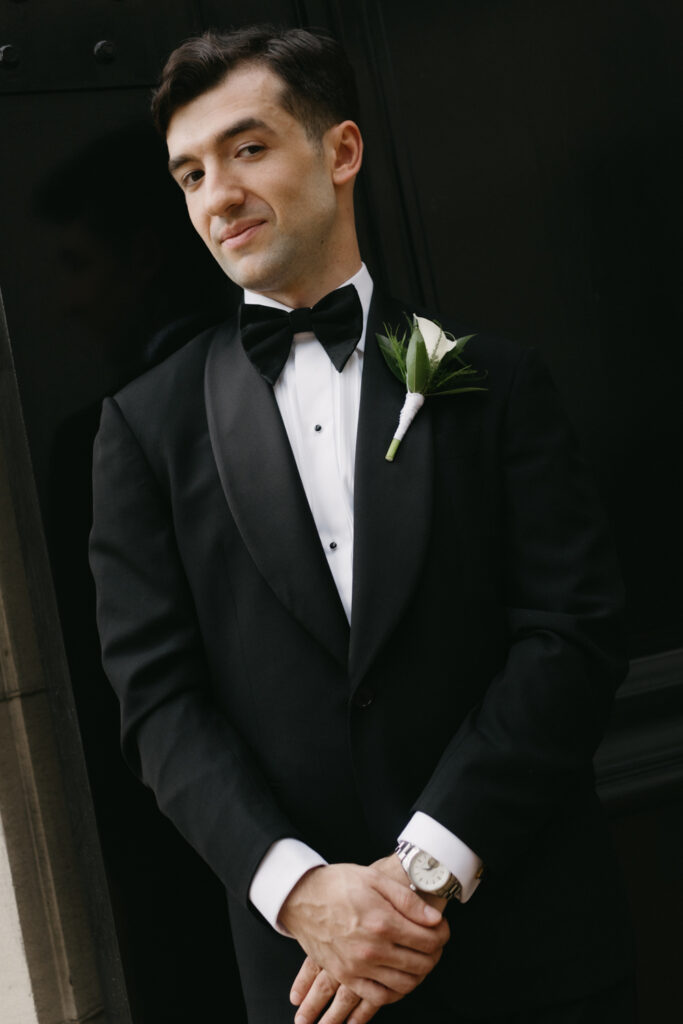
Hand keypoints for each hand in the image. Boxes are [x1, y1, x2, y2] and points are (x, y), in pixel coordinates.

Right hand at [279, 862, 447, 1011]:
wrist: (301, 898)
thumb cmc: (338, 884)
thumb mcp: (375, 879)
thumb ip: (408, 900)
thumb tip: (434, 919)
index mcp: (382, 922)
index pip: (428, 940)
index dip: (443, 935)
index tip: (442, 928)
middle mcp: (372, 949)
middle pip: (421, 964)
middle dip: (435, 954)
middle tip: (435, 943)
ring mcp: (358, 967)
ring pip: (404, 984)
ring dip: (420, 975)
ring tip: (421, 960)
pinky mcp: (346, 976)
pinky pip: (379, 997)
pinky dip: (396, 993)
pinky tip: (400, 980)